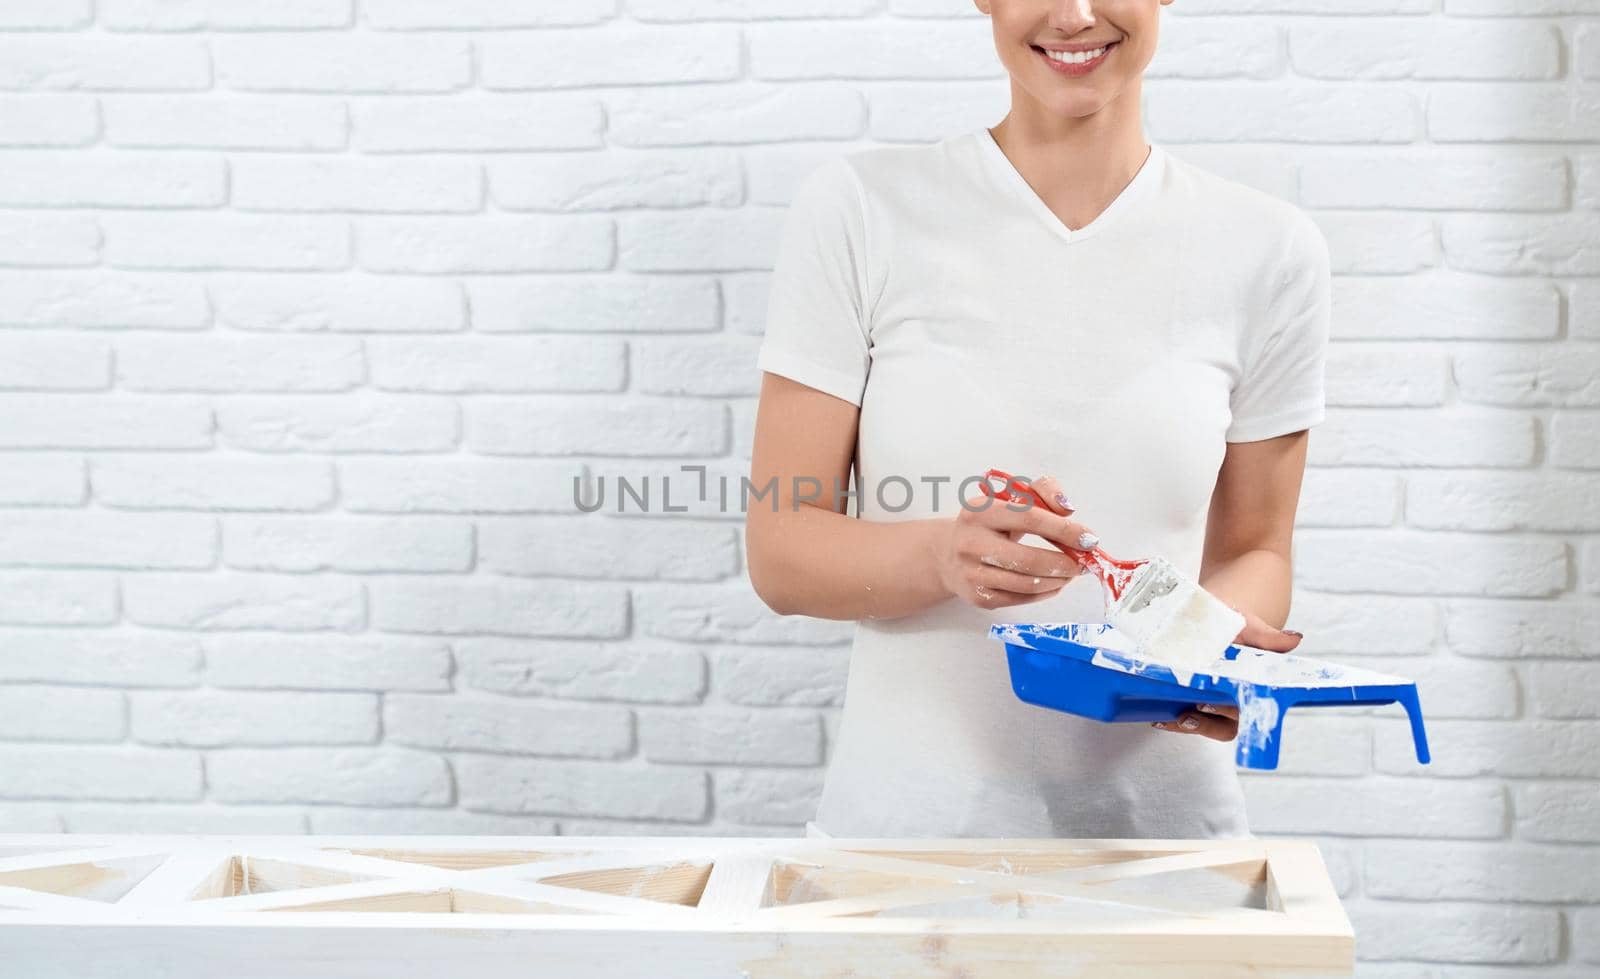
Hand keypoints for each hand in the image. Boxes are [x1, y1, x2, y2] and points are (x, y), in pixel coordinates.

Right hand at [930, 473, 1095, 609]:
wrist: (949, 553)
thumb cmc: (990, 523)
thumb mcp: (1011, 499)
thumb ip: (1043, 492)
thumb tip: (1068, 509)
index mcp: (980, 511)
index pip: (1030, 518)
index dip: (1064, 530)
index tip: (1089, 539)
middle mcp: (971, 542)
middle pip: (1029, 560)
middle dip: (1065, 564)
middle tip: (1083, 563)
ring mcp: (972, 573)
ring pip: (1027, 584)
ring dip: (1059, 580)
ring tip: (1071, 573)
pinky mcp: (977, 597)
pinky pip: (1021, 599)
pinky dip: (1045, 593)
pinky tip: (1054, 583)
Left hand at [1152, 607, 1303, 740]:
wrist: (1211, 616)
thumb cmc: (1235, 625)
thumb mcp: (1248, 626)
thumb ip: (1268, 637)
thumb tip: (1295, 639)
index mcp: (1255, 684)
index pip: (1252, 706)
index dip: (1233, 710)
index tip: (1211, 704)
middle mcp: (1237, 699)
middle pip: (1229, 722)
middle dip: (1210, 721)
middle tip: (1190, 710)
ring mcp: (1215, 703)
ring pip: (1209, 726)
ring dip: (1192, 726)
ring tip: (1172, 719)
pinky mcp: (1193, 703)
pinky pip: (1187, 721)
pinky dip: (1172, 722)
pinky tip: (1158, 719)